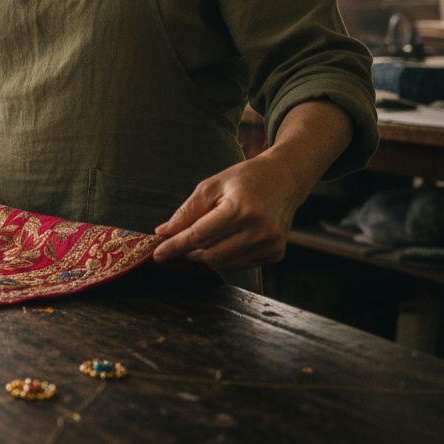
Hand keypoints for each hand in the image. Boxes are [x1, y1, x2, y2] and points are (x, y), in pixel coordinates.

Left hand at [151, 155, 311, 271]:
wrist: (285, 179)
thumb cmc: (246, 179)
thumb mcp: (211, 186)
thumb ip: (187, 212)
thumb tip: (164, 233)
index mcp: (240, 209)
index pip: (199, 236)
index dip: (175, 246)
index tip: (158, 253)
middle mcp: (259, 230)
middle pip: (211, 255)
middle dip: (189, 252)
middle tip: (178, 243)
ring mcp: (270, 244)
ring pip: (223, 264)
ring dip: (205, 255)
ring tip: (203, 237)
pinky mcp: (276, 253)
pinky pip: (239, 265)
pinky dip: (224, 257)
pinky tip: (225, 240)